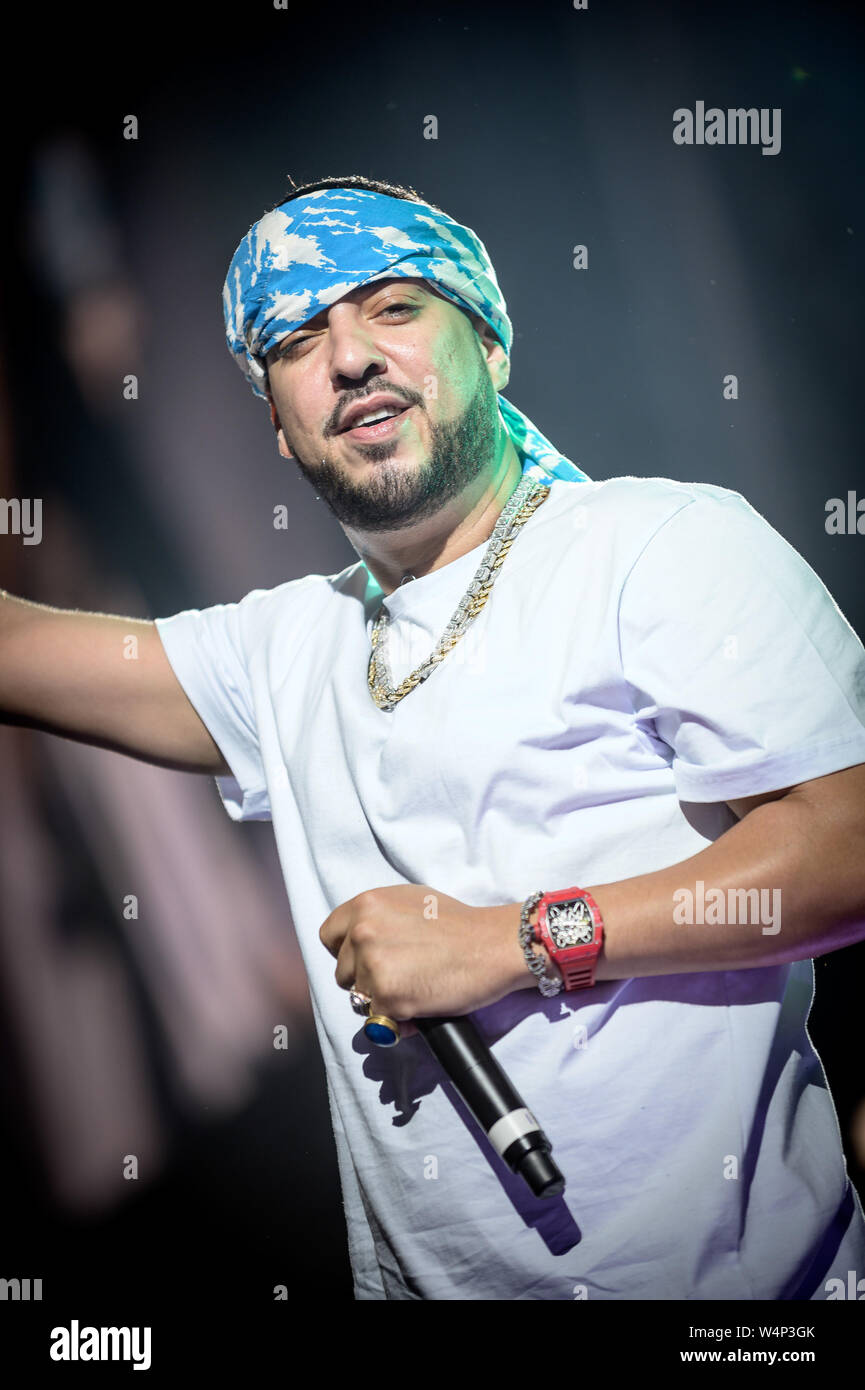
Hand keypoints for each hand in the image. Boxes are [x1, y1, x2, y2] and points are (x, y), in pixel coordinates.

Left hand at [318, 885, 533, 1039]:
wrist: (492, 945)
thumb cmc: (458, 923)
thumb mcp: (408, 901)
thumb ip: (377, 917)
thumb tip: (358, 940)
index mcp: (365, 905)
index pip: (329, 937)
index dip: (346, 952)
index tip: (365, 960)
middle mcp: (361, 932)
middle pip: (341, 971)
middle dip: (365, 979)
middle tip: (400, 976)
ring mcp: (372, 966)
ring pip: (359, 998)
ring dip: (381, 1000)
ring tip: (414, 989)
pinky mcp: (388, 997)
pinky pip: (379, 1019)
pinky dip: (398, 1020)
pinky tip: (420, 1007)